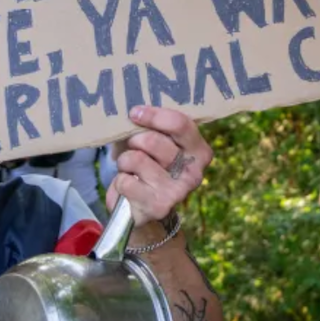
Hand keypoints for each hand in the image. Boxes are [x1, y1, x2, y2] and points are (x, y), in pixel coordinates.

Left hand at [111, 106, 212, 230]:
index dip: (153, 115)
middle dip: (134, 140)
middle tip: (133, 146)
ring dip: (125, 161)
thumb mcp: (161, 144)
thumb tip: (135, 109)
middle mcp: (194, 172)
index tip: (134, 113)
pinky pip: (125, 181)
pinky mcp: (157, 206)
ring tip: (130, 169)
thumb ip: (157, 127)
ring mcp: (177, 191)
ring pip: (135, 158)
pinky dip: (119, 182)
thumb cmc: (153, 166)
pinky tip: (129, 187)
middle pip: (153, 140)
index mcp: (200, 151)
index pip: (179, 124)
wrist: (149, 211)